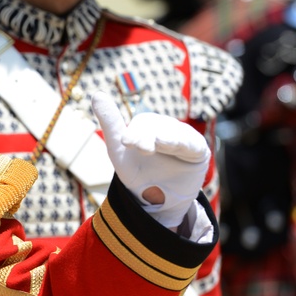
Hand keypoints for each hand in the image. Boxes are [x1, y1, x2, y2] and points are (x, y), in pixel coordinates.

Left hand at [92, 91, 209, 228]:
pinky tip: (172, 143)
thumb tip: (97, 93)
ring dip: (163, 140)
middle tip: (139, 148)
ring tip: (152, 146)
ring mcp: (183, 137)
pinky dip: (181, 142)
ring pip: (174, 134)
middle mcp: (166, 127)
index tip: (126, 142)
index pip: (142, 125)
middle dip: (146, 138)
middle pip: (158, 128)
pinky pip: (191, 143)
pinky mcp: (198, 150)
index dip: (134, 133)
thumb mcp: (118, 150)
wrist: (156, 202)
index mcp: (148, 126)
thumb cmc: (137, 172)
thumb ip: (110, 123)